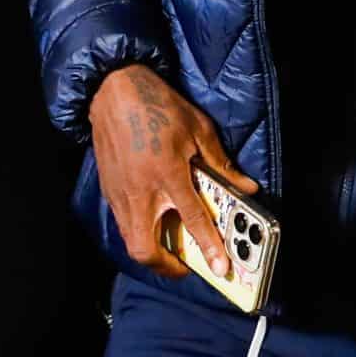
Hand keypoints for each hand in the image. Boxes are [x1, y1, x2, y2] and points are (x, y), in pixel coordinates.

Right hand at [90, 64, 256, 279]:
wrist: (114, 90)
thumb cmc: (159, 106)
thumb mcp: (198, 129)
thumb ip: (221, 163)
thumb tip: (247, 186)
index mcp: (168, 173)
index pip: (192, 219)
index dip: (209, 246)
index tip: (221, 267)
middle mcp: (140, 190)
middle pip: (146, 247)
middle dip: (167, 266)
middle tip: (187, 265)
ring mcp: (120, 192)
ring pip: (130, 240)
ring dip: (151, 251)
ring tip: (172, 249)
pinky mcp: (109, 189)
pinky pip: (123, 222)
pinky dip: (139, 231)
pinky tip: (153, 222)